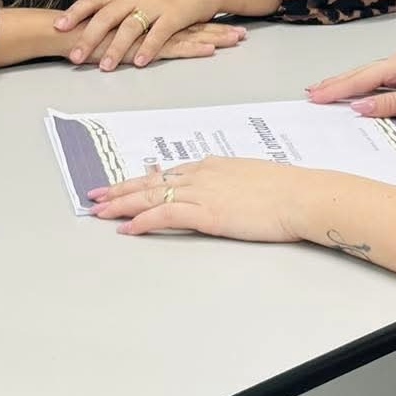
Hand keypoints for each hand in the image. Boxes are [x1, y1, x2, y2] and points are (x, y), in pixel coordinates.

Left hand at [58, 0, 227, 70]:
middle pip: (106, 16)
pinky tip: (138, 63)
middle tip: (75, 57)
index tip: (58, 26)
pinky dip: (147, 49)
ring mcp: (155, 5)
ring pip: (130, 27)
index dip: (75, 13)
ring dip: (116, 49)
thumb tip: (92, 23)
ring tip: (105, 67)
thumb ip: (118, 8)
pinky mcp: (174, 16)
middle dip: (89, 38)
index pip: (94, 1)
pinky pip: (158, 34)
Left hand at [87, 158, 335, 241]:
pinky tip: (128, 228)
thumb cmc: (287, 191)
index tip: (122, 185)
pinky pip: (166, 213)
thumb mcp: (253, 180)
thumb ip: (232, 183)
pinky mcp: (207, 212)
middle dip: (120, 189)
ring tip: (99, 212)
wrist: (301, 196)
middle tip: (95, 196)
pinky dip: (144, 220)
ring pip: (151, 194)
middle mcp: (202, 174)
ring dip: (122, 204)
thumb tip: (224, 191)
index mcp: (213, 166)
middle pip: (151, 181)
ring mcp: (203, 192)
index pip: (167, 173)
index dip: (141, 180)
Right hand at [305, 49, 395, 117]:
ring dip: (349, 83)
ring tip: (326, 90)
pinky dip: (366, 85)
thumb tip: (359, 107)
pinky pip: (383, 79)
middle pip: (362, 74)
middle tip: (312, 93)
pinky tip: (359, 91)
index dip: (337, 90)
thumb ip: (390, 105)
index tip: (315, 98)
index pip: (361, 79)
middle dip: (336, 83)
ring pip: (371, 75)